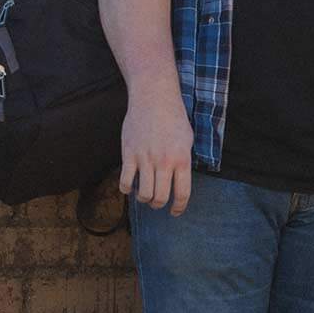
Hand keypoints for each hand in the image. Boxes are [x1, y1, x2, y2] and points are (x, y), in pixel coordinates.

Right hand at [119, 88, 193, 213]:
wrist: (154, 99)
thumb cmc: (174, 118)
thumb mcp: (187, 140)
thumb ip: (184, 161)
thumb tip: (180, 180)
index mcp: (182, 159)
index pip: (182, 193)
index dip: (179, 207)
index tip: (175, 212)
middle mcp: (164, 162)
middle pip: (160, 198)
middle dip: (159, 205)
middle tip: (158, 203)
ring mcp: (145, 159)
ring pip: (143, 193)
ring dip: (144, 199)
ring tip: (145, 194)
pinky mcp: (129, 154)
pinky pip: (125, 181)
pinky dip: (126, 189)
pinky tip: (130, 186)